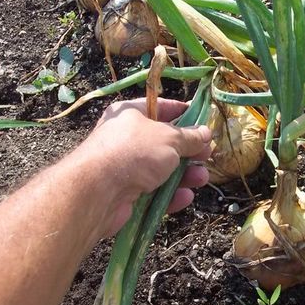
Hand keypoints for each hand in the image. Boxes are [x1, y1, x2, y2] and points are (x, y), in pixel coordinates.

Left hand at [72, 98, 211, 236]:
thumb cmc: (134, 152)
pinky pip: (153, 193)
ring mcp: (125, 168)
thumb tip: (206, 132)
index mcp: (131, 115)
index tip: (205, 120)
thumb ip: (190, 137)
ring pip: (161, 170)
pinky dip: (170, 195)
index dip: (185, 113)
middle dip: (189, 151)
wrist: (97, 192)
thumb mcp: (170, 139)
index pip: (161, 108)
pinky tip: (185, 197)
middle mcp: (126, 139)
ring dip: (184, 175)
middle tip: (208, 155)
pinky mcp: (125, 194)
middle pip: (164, 143)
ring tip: (202, 179)